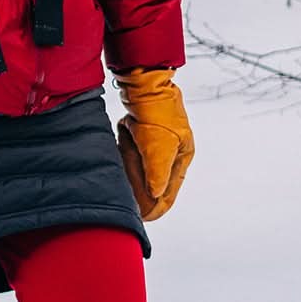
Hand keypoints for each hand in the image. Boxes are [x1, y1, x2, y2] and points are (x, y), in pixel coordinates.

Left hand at [115, 68, 193, 221]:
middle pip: (157, 180)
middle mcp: (170, 149)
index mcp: (182, 155)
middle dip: (146, 196)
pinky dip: (126, 165)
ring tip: (124, 197)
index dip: (159, 205)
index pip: (170, 189)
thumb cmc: (157, 114)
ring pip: (143, 168)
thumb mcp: (159, 147)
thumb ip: (157, 173)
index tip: (147, 218)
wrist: (144, 83)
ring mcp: (154, 140)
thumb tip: (156, 195)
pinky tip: (118, 173)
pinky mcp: (139, 131)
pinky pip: (132, 155)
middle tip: (133, 211)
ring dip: (135, 182)